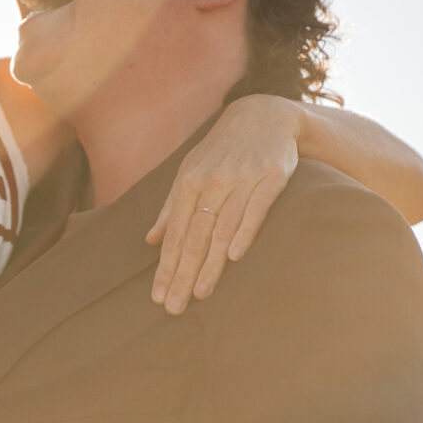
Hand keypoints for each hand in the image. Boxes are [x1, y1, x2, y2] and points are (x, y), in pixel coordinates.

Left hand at [147, 95, 301, 314]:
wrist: (264, 115)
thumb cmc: (222, 150)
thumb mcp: (191, 171)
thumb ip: (172, 206)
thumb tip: (150, 240)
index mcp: (189, 182)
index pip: (175, 233)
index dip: (166, 266)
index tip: (157, 296)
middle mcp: (212, 181)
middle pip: (194, 235)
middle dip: (182, 273)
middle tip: (173, 307)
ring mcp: (242, 178)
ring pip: (221, 227)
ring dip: (209, 263)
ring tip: (199, 294)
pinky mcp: (272, 175)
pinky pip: (256, 208)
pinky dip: (244, 231)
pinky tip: (234, 256)